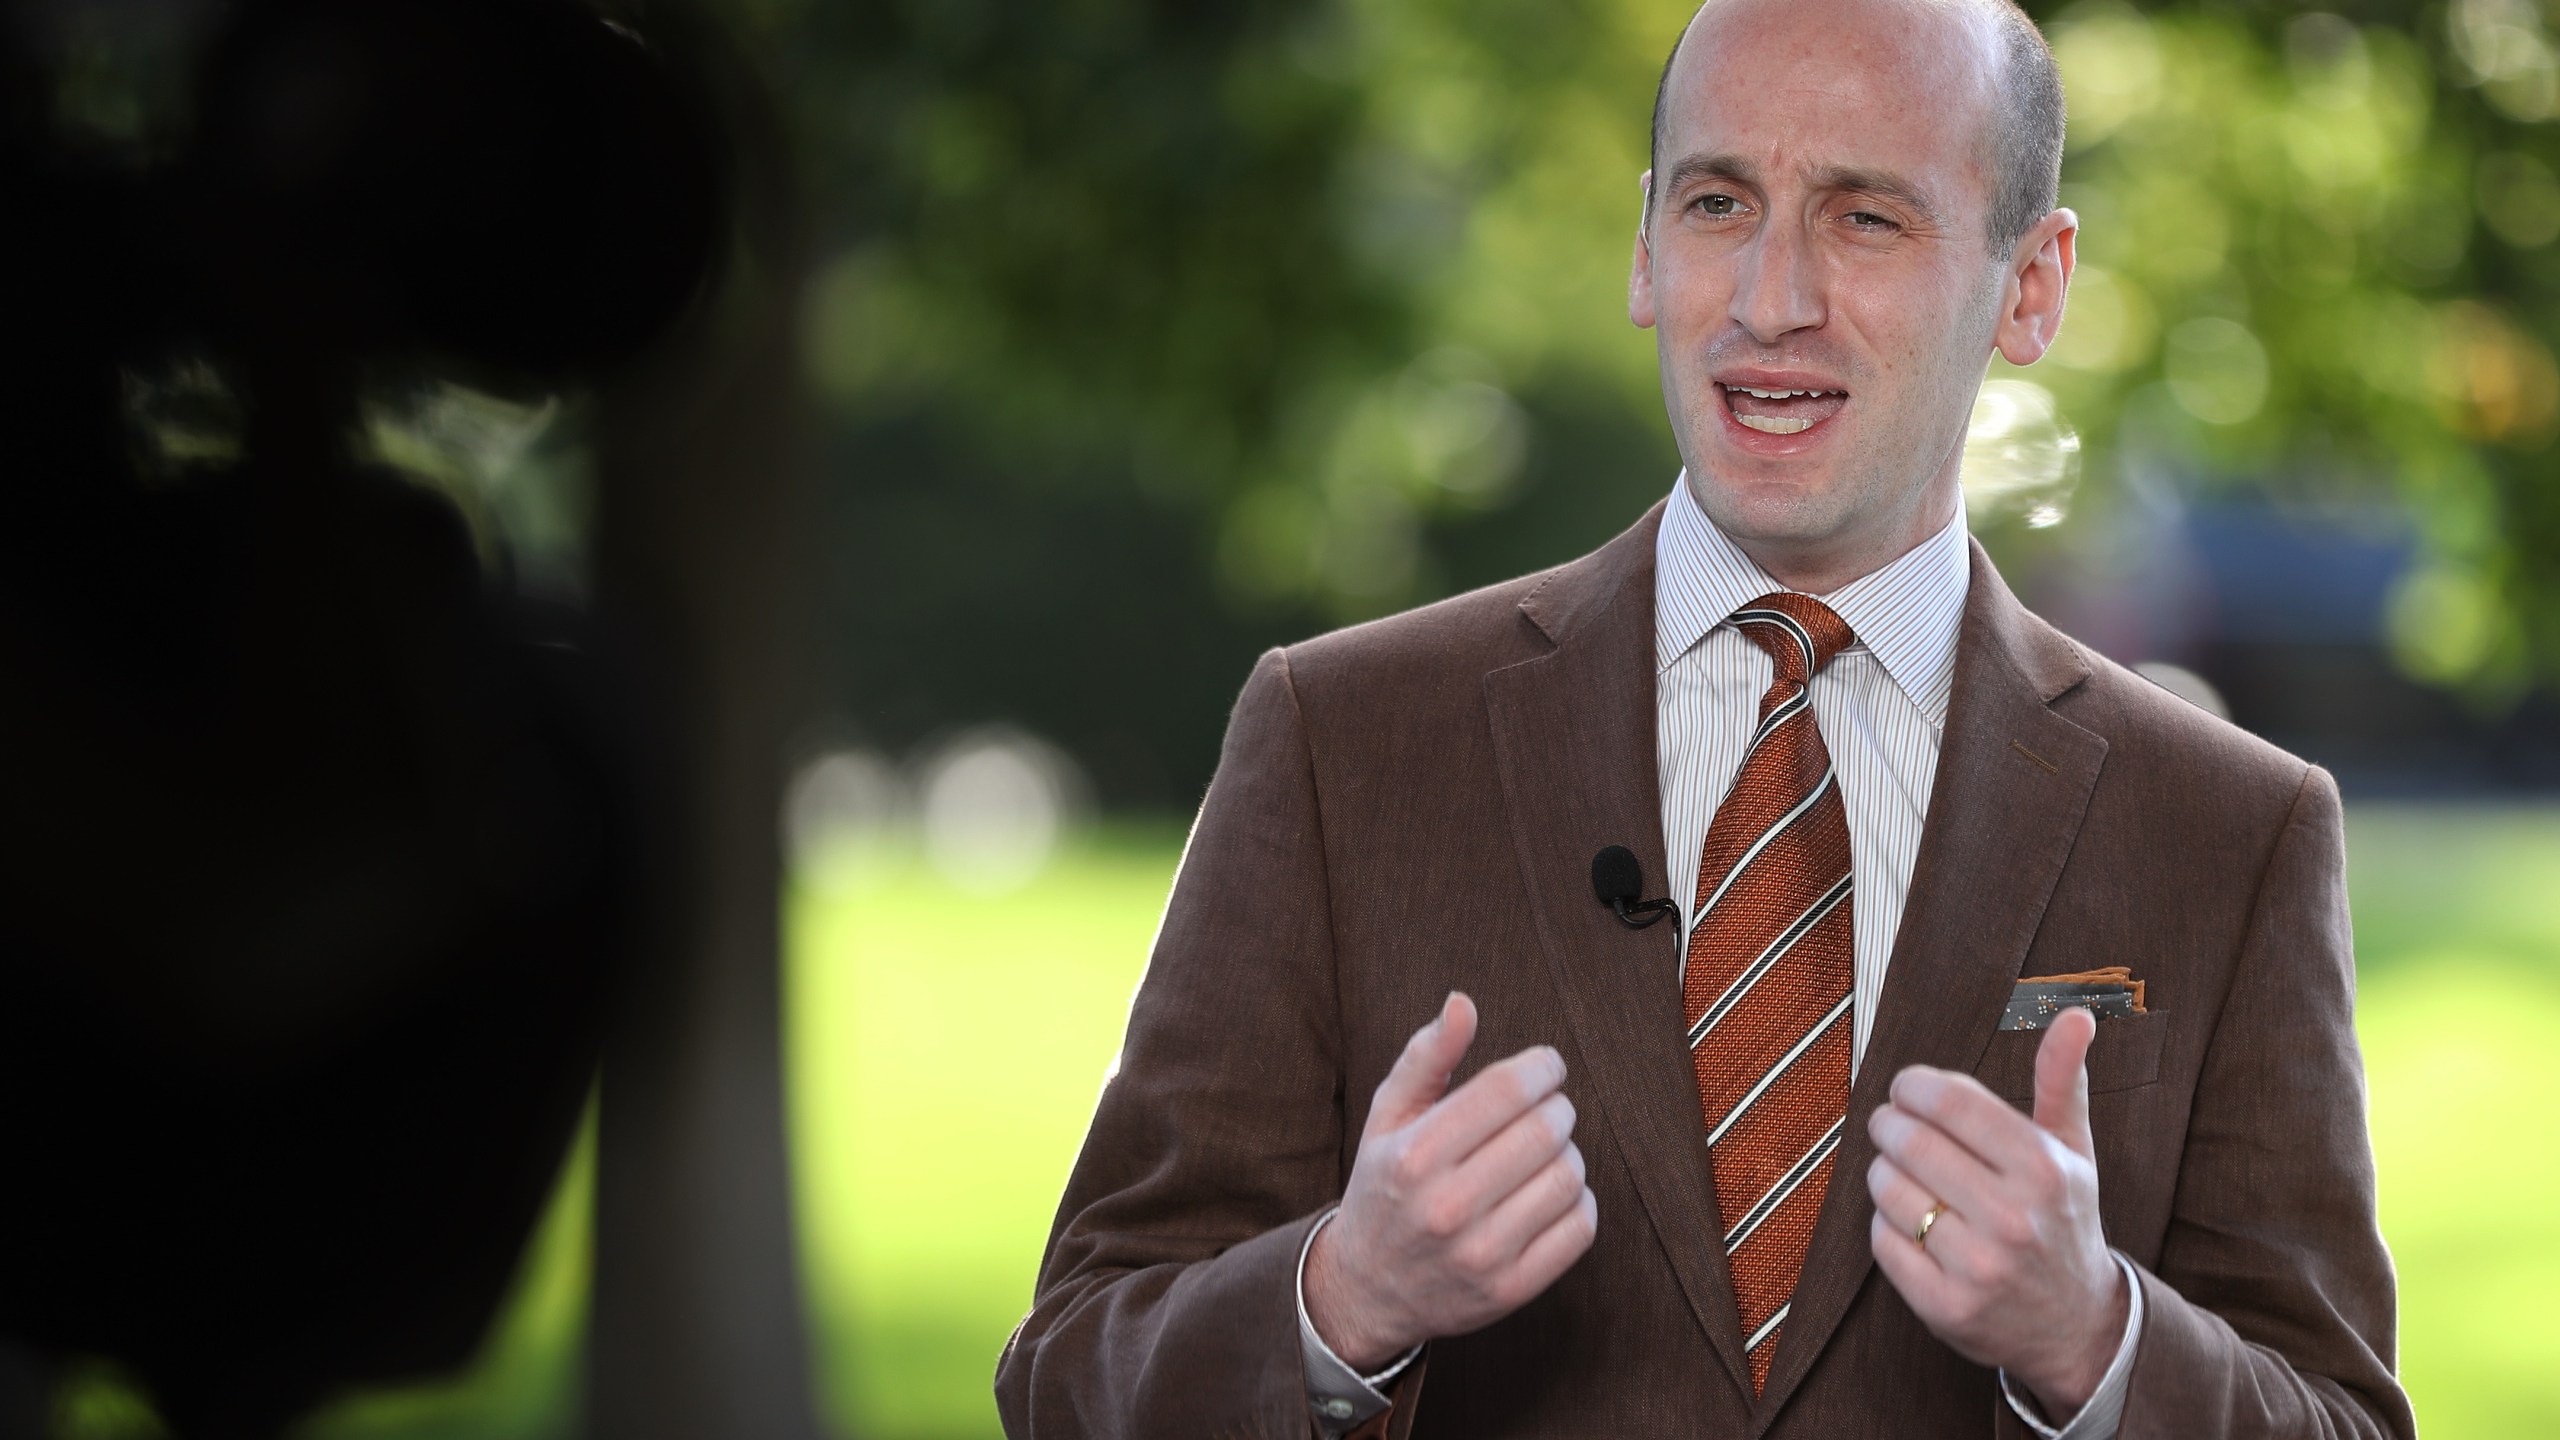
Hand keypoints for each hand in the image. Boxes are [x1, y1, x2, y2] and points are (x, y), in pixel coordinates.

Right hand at [1303, 993, 1598, 1370]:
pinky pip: (1579, 1228)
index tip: (1546, 1067)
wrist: (1368, 1290)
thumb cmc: (1384, 1186)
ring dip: (1568, 1153)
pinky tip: (1549, 1194)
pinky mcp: (1510, 1288)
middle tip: (1546, 1110)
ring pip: (1569, 1176)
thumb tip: (1462, 1003)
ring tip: (1544, 1153)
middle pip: (1546, 1130)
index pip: (1506, 1090)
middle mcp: (1446, 1207)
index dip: (1541, 1067)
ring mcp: (1481, 1253)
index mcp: (1414, 1155)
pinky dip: (1577, 1201)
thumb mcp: (1388, 1117)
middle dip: (1556, 1108)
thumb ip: (1426, 1056)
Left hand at [1865, 1007, 2127, 1419]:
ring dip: (1884, 1173)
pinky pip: (1882, 1241)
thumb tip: (2077, 1015)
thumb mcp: (2073, 1153)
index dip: (1914, 1086)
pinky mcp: (1946, 1306)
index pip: (1951, 1101)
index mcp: (2044, 1169)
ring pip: (1888, 1189)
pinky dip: (1886, 1225)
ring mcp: (1979, 1267)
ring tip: (1904, 1174)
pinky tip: (1913, 1224)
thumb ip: (2062, 1081)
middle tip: (1890, 1124)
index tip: (1907, 1089)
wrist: (2079, 1328)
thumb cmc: (2064, 1222)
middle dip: (1888, 1124)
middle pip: (1910, 1143)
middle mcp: (2013, 1218)